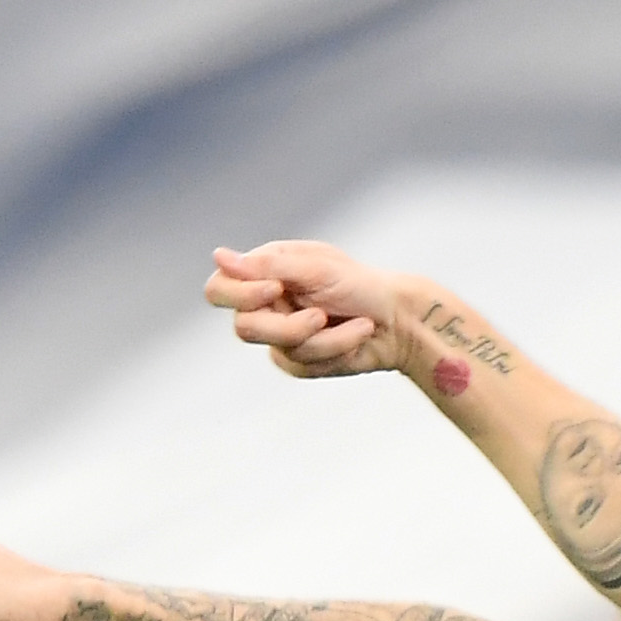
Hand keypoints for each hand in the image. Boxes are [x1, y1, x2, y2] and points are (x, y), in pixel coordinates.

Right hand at [205, 241, 416, 379]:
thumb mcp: (317, 268)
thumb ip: (269, 266)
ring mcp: (280, 336)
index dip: (239, 294)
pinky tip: (359, 335)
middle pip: (244, 328)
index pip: (220, 288)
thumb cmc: (361, 284)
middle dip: (288, 327)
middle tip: (320, 315)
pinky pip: (304, 364)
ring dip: (325, 339)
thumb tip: (219, 256)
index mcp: (264, 273)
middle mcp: (266, 305)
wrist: (400, 319)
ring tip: (359, 324)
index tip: (276, 288)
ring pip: (279, 349)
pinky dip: (337, 348)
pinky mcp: (300, 361)